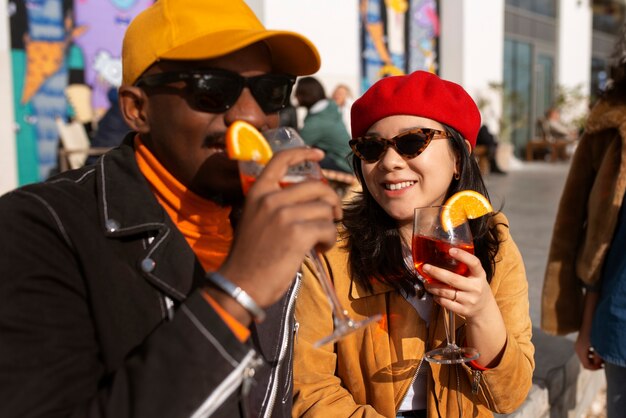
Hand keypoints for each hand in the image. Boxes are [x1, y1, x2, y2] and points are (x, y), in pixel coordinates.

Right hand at [218, 147, 341, 308]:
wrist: (240, 284)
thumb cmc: (249, 257)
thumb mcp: (253, 219)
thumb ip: (274, 205)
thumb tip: (308, 202)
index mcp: (257, 192)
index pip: (280, 160)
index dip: (303, 153)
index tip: (318, 154)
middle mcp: (270, 198)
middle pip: (316, 186)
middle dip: (331, 201)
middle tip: (333, 215)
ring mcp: (284, 215)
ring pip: (324, 210)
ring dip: (329, 226)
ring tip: (320, 240)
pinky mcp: (298, 233)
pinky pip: (327, 228)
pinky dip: (329, 240)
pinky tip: (320, 249)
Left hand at [423, 247, 506, 366]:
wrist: (484, 310)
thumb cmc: (475, 287)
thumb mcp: (475, 276)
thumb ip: (465, 267)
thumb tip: (443, 253)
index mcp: (479, 275)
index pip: (474, 263)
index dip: (463, 256)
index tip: (450, 250)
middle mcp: (476, 287)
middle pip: (453, 279)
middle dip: (436, 272)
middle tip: (425, 268)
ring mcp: (470, 300)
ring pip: (446, 292)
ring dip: (433, 287)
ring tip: (426, 283)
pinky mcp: (464, 310)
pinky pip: (445, 303)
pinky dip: (437, 298)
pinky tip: (434, 294)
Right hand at [575, 331, 603, 369]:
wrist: (590, 319)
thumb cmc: (593, 331)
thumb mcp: (597, 346)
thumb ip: (598, 357)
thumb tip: (598, 364)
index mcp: (580, 351)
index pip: (586, 365)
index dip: (595, 368)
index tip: (603, 366)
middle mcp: (577, 349)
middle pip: (585, 362)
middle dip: (595, 364)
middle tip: (604, 362)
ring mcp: (578, 345)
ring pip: (586, 357)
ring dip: (594, 359)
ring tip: (602, 356)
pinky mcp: (581, 342)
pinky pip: (586, 352)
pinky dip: (592, 354)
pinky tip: (598, 350)